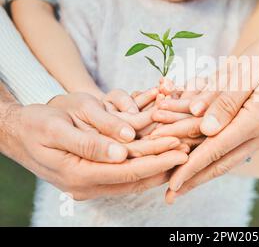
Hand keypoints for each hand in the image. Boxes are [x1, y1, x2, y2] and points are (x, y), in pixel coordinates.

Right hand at [0, 98, 187, 200]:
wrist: (19, 132)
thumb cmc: (37, 124)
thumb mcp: (58, 127)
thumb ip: (89, 142)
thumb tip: (121, 153)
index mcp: (80, 174)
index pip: (128, 171)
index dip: (157, 160)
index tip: (180, 149)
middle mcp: (88, 183)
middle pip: (136, 177)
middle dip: (164, 163)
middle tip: (189, 149)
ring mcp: (92, 181)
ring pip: (133, 176)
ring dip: (158, 164)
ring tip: (182, 150)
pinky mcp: (95, 174)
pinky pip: (125, 172)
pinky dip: (144, 162)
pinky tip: (160, 153)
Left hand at [165, 30, 258, 202]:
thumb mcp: (246, 72)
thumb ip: (225, 100)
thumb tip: (206, 129)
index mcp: (258, 120)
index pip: (216, 149)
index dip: (192, 167)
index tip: (172, 184)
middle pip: (221, 162)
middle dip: (194, 178)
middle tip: (172, 195)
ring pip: (227, 157)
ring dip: (203, 170)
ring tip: (182, 183)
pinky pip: (234, 146)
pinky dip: (215, 154)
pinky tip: (202, 159)